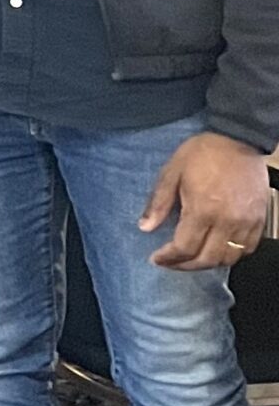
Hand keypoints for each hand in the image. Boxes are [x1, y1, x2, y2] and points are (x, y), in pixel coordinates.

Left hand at [140, 130, 270, 270]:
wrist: (237, 139)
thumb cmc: (203, 153)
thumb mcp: (172, 172)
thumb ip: (158, 202)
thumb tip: (145, 227)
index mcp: (203, 209)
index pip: (185, 248)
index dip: (169, 258)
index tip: (157, 259)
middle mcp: (227, 220)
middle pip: (207, 259)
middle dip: (185, 266)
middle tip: (172, 263)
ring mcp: (247, 222)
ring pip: (229, 258)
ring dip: (208, 263)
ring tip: (192, 258)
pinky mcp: (260, 219)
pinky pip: (248, 249)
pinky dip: (231, 255)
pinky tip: (217, 249)